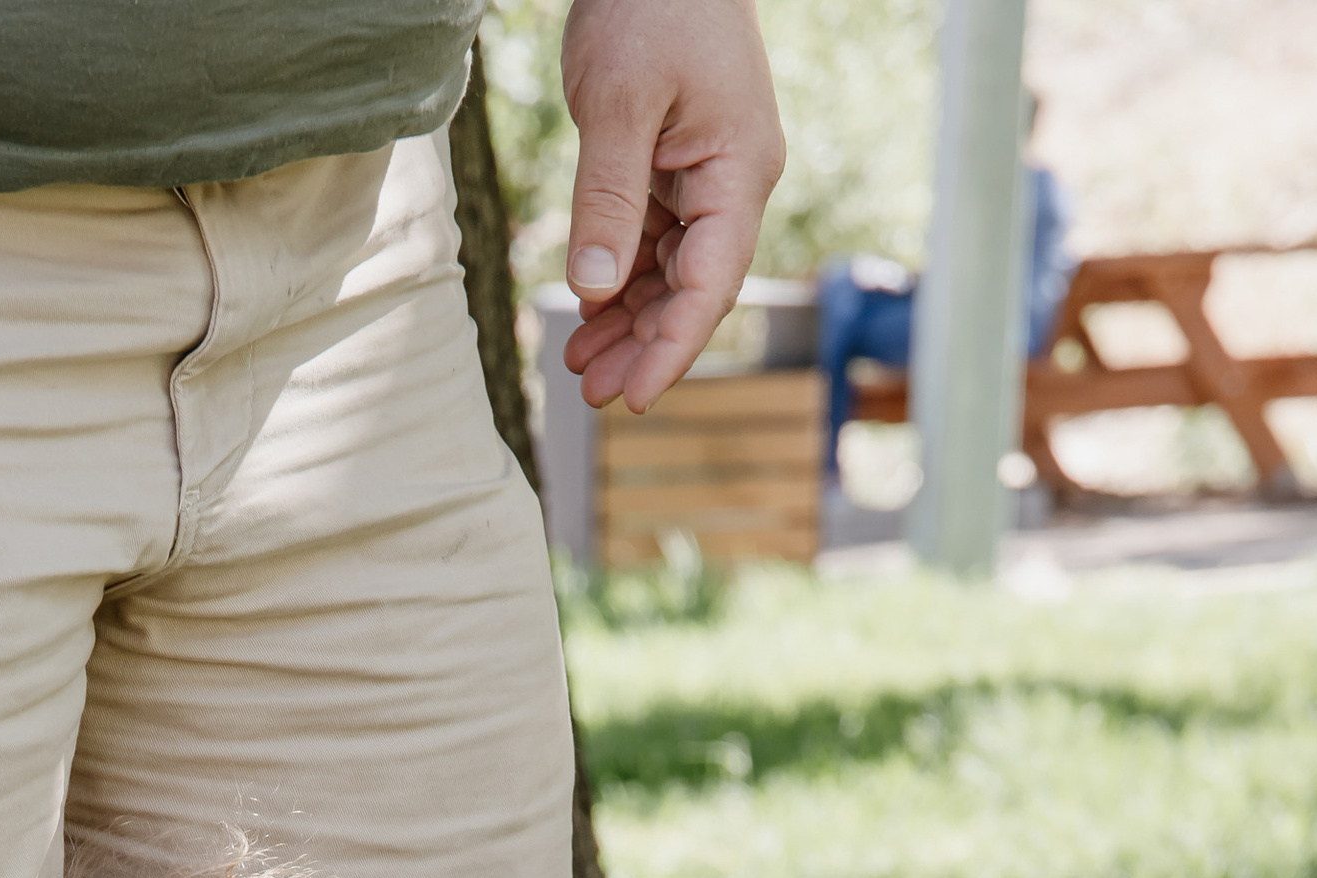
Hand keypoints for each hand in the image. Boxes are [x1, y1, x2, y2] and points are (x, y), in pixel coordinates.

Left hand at [560, 0, 784, 412]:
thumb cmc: (649, 6)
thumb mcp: (618, 104)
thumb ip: (608, 198)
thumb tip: (595, 289)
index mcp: (738, 173)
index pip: (710, 286)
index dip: (671, 349)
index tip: (633, 400)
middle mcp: (732, 182)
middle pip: (692, 290)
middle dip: (643, 346)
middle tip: (589, 393)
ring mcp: (706, 175)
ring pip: (670, 272)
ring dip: (627, 320)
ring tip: (578, 364)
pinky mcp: (675, 166)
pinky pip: (652, 240)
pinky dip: (619, 278)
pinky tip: (586, 313)